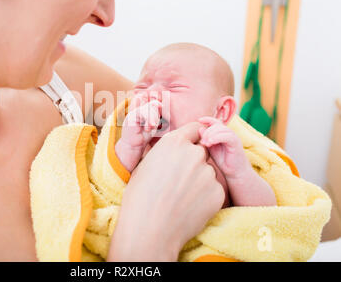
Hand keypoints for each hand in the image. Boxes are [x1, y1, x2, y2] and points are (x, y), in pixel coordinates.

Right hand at [108, 122, 224, 261]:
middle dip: (195, 161)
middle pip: (202, 151)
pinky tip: (189, 207)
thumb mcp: (145, 164)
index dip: (193, 137)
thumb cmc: (140, 197)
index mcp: (174, 142)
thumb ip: (164, 151)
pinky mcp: (218, 193)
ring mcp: (208, 173)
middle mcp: (194, 153)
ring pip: (209, 172)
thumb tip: (173, 149)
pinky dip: (206, 197)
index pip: (195, 128)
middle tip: (180, 180)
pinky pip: (214, 190)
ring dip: (200, 180)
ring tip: (181, 197)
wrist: (149, 229)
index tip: (191, 144)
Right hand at [115, 95, 161, 171]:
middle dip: (155, 115)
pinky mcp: (131, 117)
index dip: (157, 105)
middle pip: (151, 106)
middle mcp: (137, 111)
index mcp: (142, 112)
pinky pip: (142, 113)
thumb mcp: (152, 126)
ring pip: (147, 109)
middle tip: (154, 126)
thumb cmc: (143, 138)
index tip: (162, 108)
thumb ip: (155, 116)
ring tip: (151, 127)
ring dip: (152, 118)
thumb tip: (160, 105)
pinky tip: (147, 128)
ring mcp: (133, 113)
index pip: (152, 104)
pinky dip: (147, 120)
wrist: (132, 147)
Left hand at [198, 117, 250, 178]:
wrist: (236, 173)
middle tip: (202, 142)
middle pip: (217, 125)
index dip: (208, 119)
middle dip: (207, 131)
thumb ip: (206, 139)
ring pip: (221, 129)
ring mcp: (233, 137)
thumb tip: (200, 128)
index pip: (216, 122)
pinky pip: (227, 136)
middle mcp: (229, 134)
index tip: (199, 119)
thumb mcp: (212, 149)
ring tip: (205, 143)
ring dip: (211, 134)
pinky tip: (210, 143)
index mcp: (223, 134)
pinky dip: (217, 137)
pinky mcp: (236, 143)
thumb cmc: (224, 161)